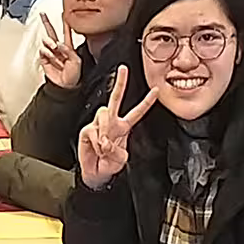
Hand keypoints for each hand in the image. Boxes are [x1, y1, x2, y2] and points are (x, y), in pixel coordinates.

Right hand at [37, 13, 81, 88]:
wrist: (65, 86)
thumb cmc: (74, 75)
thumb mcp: (77, 61)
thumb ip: (68, 50)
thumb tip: (58, 43)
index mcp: (68, 47)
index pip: (66, 32)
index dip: (65, 23)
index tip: (63, 13)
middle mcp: (58, 49)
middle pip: (51, 33)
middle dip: (47, 23)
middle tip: (43, 15)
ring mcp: (51, 53)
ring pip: (47, 41)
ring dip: (50, 43)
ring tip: (54, 48)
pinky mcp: (44, 59)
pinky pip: (42, 51)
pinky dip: (46, 52)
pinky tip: (50, 56)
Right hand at [76, 64, 159, 190]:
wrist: (96, 175)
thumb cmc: (109, 166)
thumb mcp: (120, 159)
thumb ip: (115, 149)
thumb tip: (105, 140)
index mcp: (124, 127)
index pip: (137, 112)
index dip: (147, 102)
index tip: (156, 90)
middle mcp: (112, 123)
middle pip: (116, 98)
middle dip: (120, 83)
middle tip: (123, 69)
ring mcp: (99, 125)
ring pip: (104, 115)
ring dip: (105, 132)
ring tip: (104, 147)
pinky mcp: (87, 130)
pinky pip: (93, 130)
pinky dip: (96, 142)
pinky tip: (97, 148)